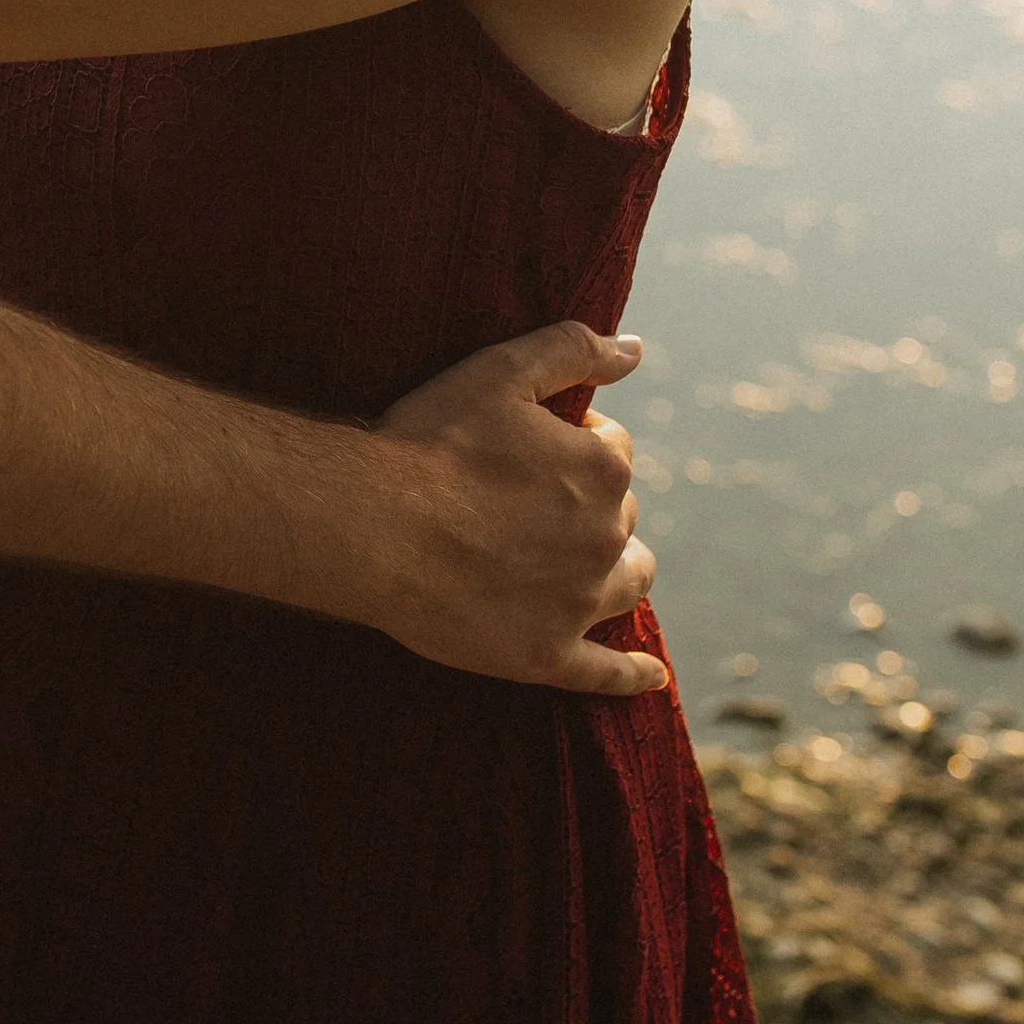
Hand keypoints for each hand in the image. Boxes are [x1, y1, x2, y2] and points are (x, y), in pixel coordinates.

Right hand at [357, 322, 665, 699]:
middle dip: (590, 504)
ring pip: (629, 583)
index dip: (574, 441)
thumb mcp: (500, 372)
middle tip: (528, 500)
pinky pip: (606, 672)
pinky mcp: (546, 655)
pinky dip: (632, 674)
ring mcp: (579, 602)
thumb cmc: (430, 443)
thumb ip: (573, 348)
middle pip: (620, 515)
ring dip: (622, 570)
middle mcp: (606, 537)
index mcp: (602, 468)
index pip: (612, 449)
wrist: (373, 526)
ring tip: (593, 566)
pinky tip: (650, 675)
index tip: (527, 447)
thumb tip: (636, 349)